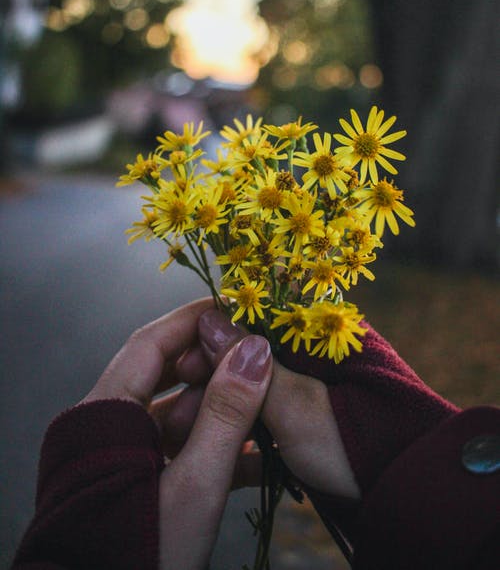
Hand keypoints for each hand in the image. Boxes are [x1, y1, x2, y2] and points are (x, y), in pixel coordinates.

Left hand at [83, 298, 272, 569]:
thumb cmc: (142, 553)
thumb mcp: (194, 484)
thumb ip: (226, 414)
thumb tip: (255, 348)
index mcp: (106, 414)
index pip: (151, 343)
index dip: (194, 320)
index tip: (237, 309)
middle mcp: (109, 427)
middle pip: (166, 376)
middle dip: (216, 369)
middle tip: (261, 364)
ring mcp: (124, 456)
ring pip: (177, 414)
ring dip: (221, 413)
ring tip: (267, 412)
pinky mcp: (140, 483)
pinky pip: (179, 450)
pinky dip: (214, 448)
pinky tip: (257, 457)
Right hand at [180, 306, 360, 500]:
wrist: (404, 493)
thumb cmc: (354, 443)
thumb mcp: (296, 404)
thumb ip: (250, 364)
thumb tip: (210, 320)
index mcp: (321, 328)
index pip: (256, 312)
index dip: (216, 334)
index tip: (184, 361)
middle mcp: (315, 346)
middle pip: (249, 349)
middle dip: (212, 376)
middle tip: (181, 411)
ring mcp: (312, 379)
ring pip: (253, 380)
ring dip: (222, 403)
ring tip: (188, 431)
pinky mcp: (310, 411)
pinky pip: (266, 405)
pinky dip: (242, 420)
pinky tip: (218, 441)